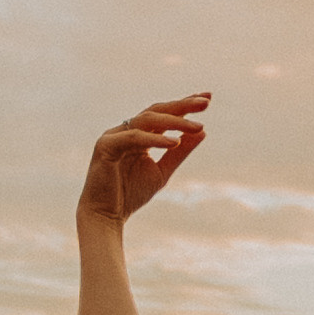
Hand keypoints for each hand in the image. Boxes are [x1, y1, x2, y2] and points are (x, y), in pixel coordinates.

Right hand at [77, 92, 210, 231]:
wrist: (105, 216)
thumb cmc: (130, 194)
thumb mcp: (162, 171)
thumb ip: (180, 152)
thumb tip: (203, 131)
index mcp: (139, 135)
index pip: (163, 114)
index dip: (184, 104)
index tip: (208, 98)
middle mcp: (126, 130)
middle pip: (156, 111)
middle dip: (182, 105)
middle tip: (206, 102)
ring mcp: (114, 135)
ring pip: (147, 120)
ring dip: (174, 122)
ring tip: (197, 126)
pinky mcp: (105, 146)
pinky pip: (134, 138)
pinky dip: (154, 139)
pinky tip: (174, 143)